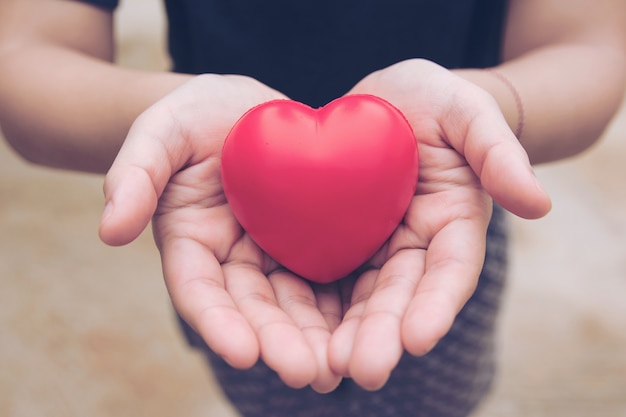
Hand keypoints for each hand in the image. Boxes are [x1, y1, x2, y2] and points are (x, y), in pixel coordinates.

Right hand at [98, 74, 341, 391]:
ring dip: (316, 339)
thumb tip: (110, 231)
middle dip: (278, 343)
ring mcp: (273, 254)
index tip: (243, 353)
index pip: (200, 290)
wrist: (243, 110)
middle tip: (308, 374)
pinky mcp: (310, 242)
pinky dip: (344, 305)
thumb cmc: (194, 117)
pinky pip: (329, 275)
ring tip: (340, 369)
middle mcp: (233, 260)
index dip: (218, 323)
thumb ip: (135, 173)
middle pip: (253, 309)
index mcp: (192, 242)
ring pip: (294, 304)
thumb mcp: (160, 132)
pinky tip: (367, 329)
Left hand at [327, 59, 551, 389]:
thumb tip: (538, 205)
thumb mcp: (468, 111)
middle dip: (383, 334)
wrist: (387, 101)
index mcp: (452, 223)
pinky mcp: (335, 240)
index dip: (436, 305)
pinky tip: (292, 332)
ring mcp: (373, 247)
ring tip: (326, 367)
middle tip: (363, 370)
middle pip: (400, 296)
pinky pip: (322, 275)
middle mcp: (413, 246)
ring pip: (360, 298)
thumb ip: (498, 152)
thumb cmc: (434, 101)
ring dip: (346, 334)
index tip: (417, 338)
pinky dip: (311, 306)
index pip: (449, 271)